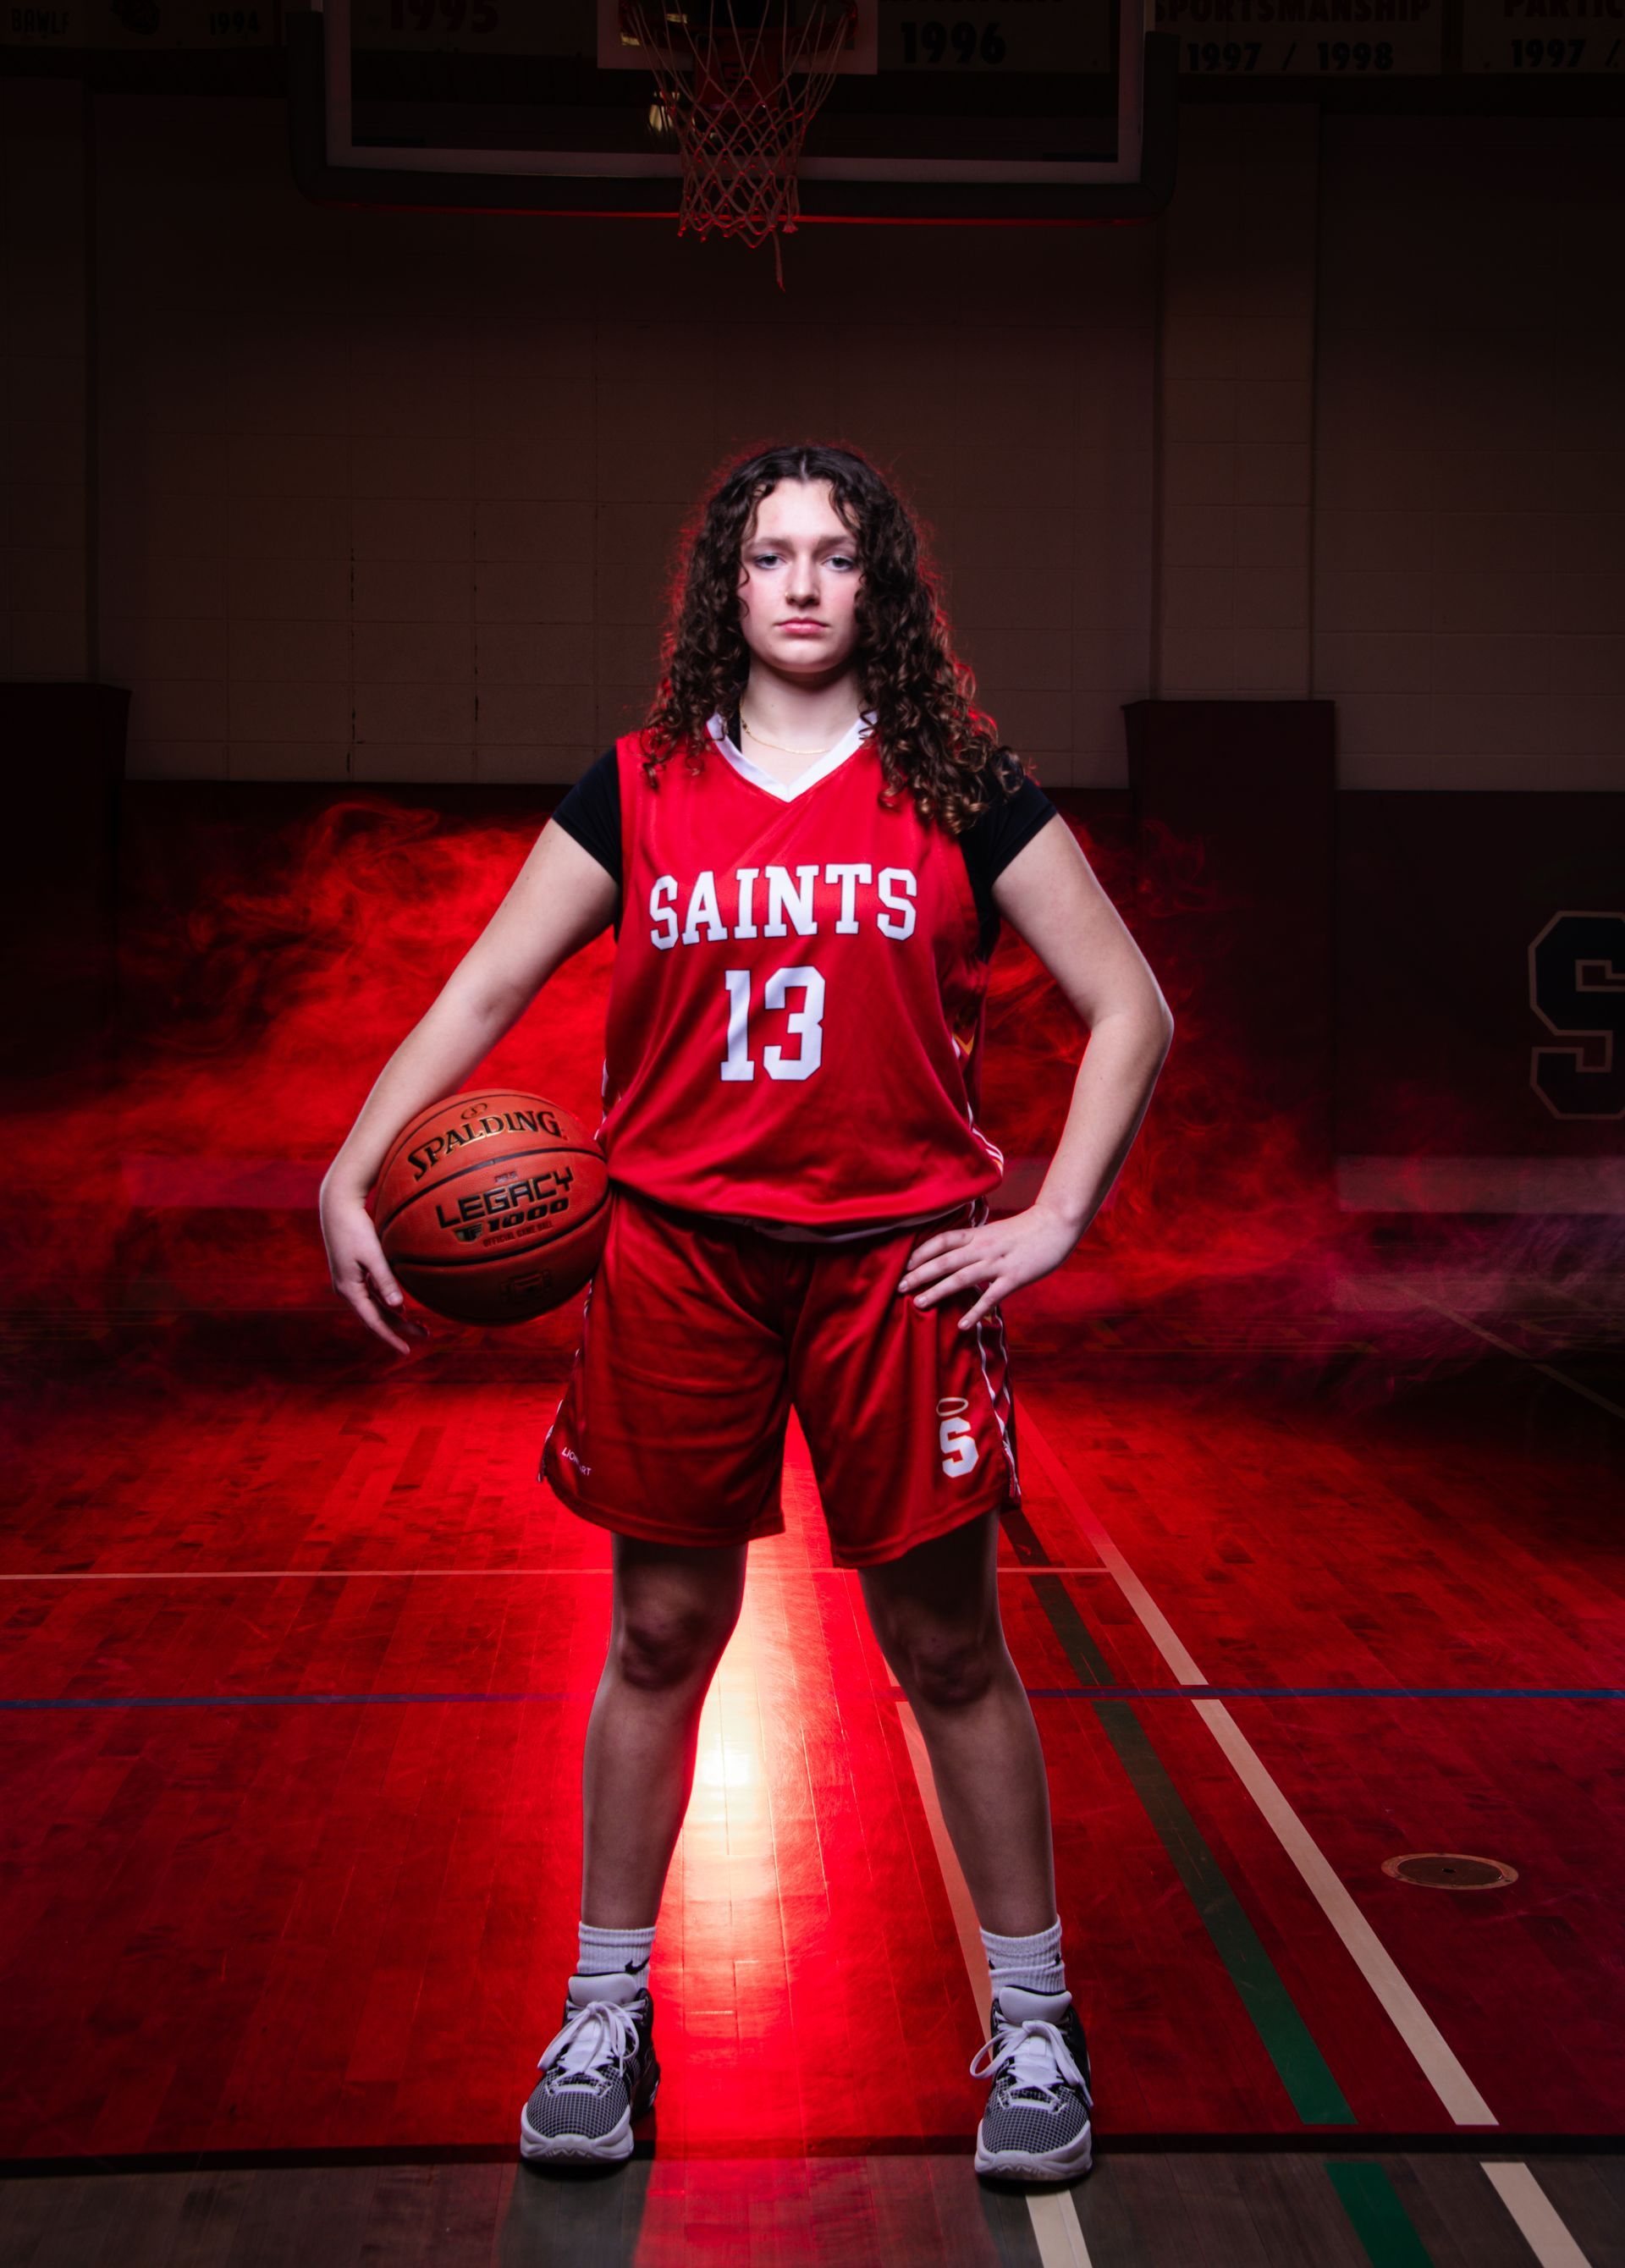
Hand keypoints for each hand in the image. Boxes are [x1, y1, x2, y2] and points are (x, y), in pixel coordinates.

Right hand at [319, 1178, 431, 1356]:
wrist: (336, 1206)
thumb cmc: (355, 1228)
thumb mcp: (372, 1255)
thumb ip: (385, 1281)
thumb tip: (400, 1308)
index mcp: (349, 1289)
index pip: (373, 1322)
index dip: (390, 1338)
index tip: (406, 1352)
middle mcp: (347, 1290)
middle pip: (376, 1317)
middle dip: (400, 1329)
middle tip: (426, 1335)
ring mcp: (349, 1282)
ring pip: (375, 1307)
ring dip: (395, 1317)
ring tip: (420, 1324)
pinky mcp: (353, 1273)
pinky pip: (372, 1295)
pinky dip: (388, 1302)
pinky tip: (402, 1306)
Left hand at [895, 1202, 1080, 1331]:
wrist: (1056, 1224)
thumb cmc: (1026, 1229)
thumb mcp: (996, 1231)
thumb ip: (977, 1242)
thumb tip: (958, 1253)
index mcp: (978, 1234)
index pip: (943, 1241)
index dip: (922, 1252)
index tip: (906, 1265)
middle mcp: (983, 1248)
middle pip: (944, 1261)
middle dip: (920, 1274)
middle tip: (899, 1287)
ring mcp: (997, 1263)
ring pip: (961, 1278)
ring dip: (937, 1291)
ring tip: (919, 1303)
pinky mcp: (1014, 1278)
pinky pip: (990, 1296)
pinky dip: (975, 1311)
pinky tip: (962, 1325)